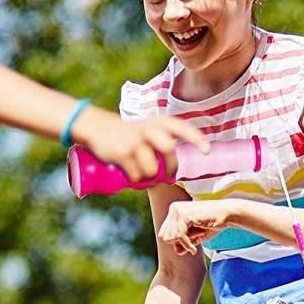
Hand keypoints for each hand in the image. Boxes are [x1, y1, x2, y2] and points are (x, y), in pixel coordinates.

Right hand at [77, 110, 206, 183]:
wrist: (96, 127)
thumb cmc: (130, 133)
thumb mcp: (148, 129)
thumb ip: (164, 140)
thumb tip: (176, 173)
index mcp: (158, 122)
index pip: (181, 128)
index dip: (195, 139)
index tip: (206, 150)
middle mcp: (148, 129)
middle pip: (168, 151)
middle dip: (170, 168)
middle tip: (166, 175)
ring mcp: (134, 141)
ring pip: (151, 170)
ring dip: (149, 177)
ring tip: (143, 173)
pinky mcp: (122, 153)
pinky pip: (136, 176)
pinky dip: (136, 180)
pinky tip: (131, 175)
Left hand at [157, 199, 230, 256]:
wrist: (226, 214)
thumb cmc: (213, 223)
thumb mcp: (196, 236)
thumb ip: (185, 242)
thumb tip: (176, 252)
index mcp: (175, 211)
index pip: (164, 233)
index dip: (176, 242)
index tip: (190, 244)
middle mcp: (174, 209)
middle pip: (165, 236)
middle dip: (179, 243)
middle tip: (193, 243)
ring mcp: (178, 211)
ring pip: (170, 238)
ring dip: (184, 244)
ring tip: (196, 243)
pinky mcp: (184, 215)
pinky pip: (179, 237)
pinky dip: (187, 245)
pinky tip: (194, 249)